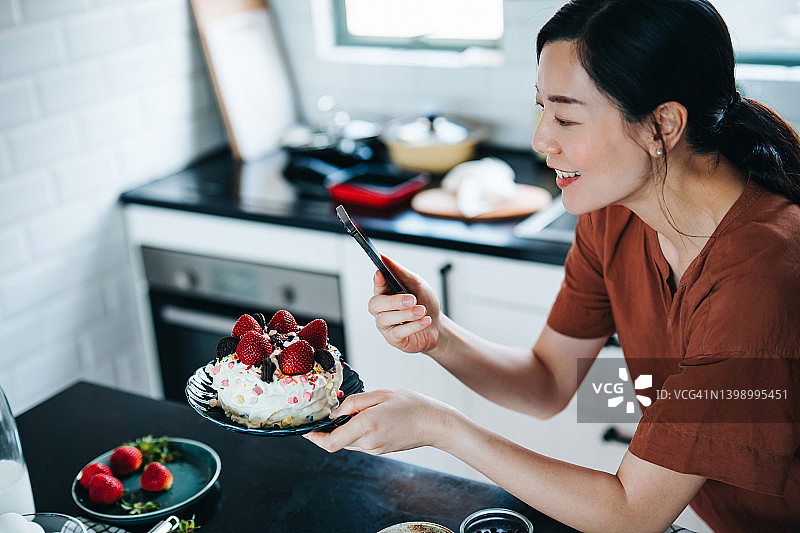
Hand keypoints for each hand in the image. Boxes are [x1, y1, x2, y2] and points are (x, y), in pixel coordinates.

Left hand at [303, 389, 454, 454]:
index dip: (314, 438)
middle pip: (337, 441)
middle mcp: (368, 442)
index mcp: (366, 426)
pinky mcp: (380, 451)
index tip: (306, 430)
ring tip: (356, 410)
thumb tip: (334, 412)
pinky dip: (357, 431)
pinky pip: (360, 443)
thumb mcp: (382, 394)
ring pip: (349, 442)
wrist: (436, 424)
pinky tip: (368, 417)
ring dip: (345, 429)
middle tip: (328, 412)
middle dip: (330, 429)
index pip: (331, 441)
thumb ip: (355, 402)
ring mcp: (375, 449)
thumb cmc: (413, 405)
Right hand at [369, 256, 441, 353]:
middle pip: (375, 304)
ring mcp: (386, 325)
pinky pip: (398, 332)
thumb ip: (400, 272)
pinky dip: (414, 326)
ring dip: (407, 314)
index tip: (380, 273)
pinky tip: (425, 321)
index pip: (377, 285)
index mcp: (386, 292)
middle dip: (394, 301)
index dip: (377, 280)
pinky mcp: (393, 339)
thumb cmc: (425, 303)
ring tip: (422, 310)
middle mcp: (382, 309)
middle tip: (412, 299)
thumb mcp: (417, 284)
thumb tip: (384, 257)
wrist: (437, 326)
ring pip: (386, 318)